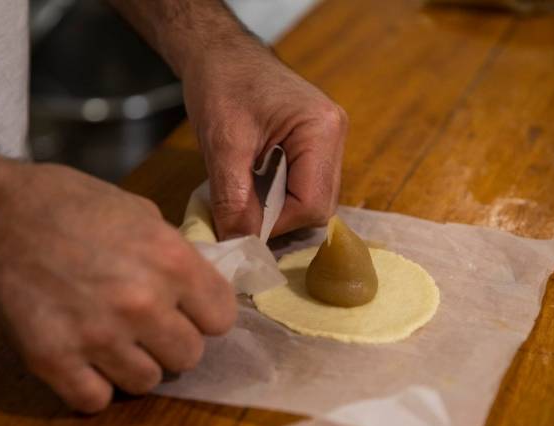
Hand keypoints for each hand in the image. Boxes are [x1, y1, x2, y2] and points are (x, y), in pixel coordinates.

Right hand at [0, 162, 235, 412]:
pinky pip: (96, 400)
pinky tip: (84, 359)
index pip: (222, 318)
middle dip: (171, 340)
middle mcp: (142, 303)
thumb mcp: (139, 212)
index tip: (187, 309)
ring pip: (147, 382)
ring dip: (134, 365)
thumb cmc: (69, 203)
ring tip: (112, 340)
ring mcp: (98, 336)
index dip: (205, 313)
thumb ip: (173, 253)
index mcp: (170, 260)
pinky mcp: (55, 361)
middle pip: (190, 356)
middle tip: (146, 324)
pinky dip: (93, 385)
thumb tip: (194, 287)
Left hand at [183, 41, 346, 239]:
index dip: (277, 225)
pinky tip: (254, 190)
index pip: (313, 203)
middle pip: (319, 205)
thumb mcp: (223, 145)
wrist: (218, 52)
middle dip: (279, 220)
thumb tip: (239, 244)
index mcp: (321, 130)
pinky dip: (278, 198)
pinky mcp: (314, 145)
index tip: (242, 228)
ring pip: (313, 199)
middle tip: (241, 220)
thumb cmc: (221, 85)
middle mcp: (335, 136)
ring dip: (278, 211)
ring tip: (245, 203)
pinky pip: (304, 185)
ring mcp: (327, 140)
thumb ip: (234, 198)